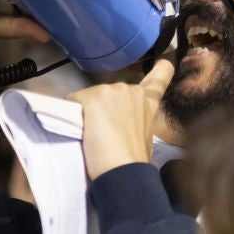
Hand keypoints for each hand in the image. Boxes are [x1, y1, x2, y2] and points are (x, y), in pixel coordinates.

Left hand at [68, 60, 173, 179]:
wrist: (123, 170)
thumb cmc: (134, 161)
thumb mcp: (143, 136)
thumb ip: (135, 121)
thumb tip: (122, 125)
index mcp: (149, 102)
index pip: (161, 74)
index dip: (159, 69)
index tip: (161, 64)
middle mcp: (132, 90)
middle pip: (109, 91)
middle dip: (103, 106)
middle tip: (104, 132)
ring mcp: (112, 91)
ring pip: (90, 96)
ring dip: (88, 110)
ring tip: (93, 135)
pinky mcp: (93, 97)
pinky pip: (74, 100)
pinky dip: (72, 112)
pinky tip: (81, 129)